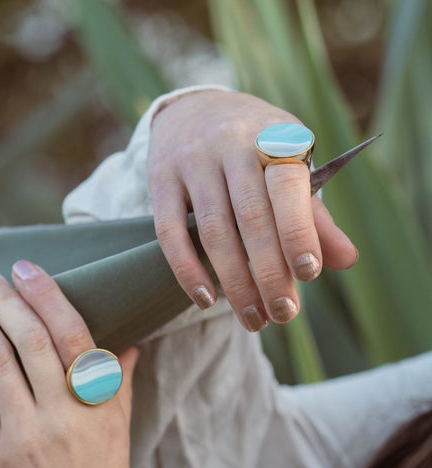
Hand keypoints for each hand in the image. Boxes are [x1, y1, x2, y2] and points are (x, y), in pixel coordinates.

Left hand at [0, 261, 138, 467]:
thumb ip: (119, 384)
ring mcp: (23, 435)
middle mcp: (61, 415)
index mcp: (96, 404)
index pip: (73, 337)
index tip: (26, 270)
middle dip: (4, 299)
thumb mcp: (119, 429)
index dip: (47, 298)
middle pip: (29, 342)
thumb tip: (128, 345)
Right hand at [147, 89, 357, 329]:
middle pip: (251, 217)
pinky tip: (205, 299)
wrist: (194, 108)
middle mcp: (232, 144)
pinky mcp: (161, 181)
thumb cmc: (255, 148)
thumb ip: (314, 213)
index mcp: (275, 137)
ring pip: (213, 230)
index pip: (288, 186)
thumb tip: (347, 260)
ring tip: (253, 319)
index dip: (299, 231)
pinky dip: (187, 270)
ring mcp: (192, 162)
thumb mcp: (290, 164)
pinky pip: (170, 232)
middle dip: (269, 272)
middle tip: (283, 314)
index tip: (309, 274)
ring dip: (234, 282)